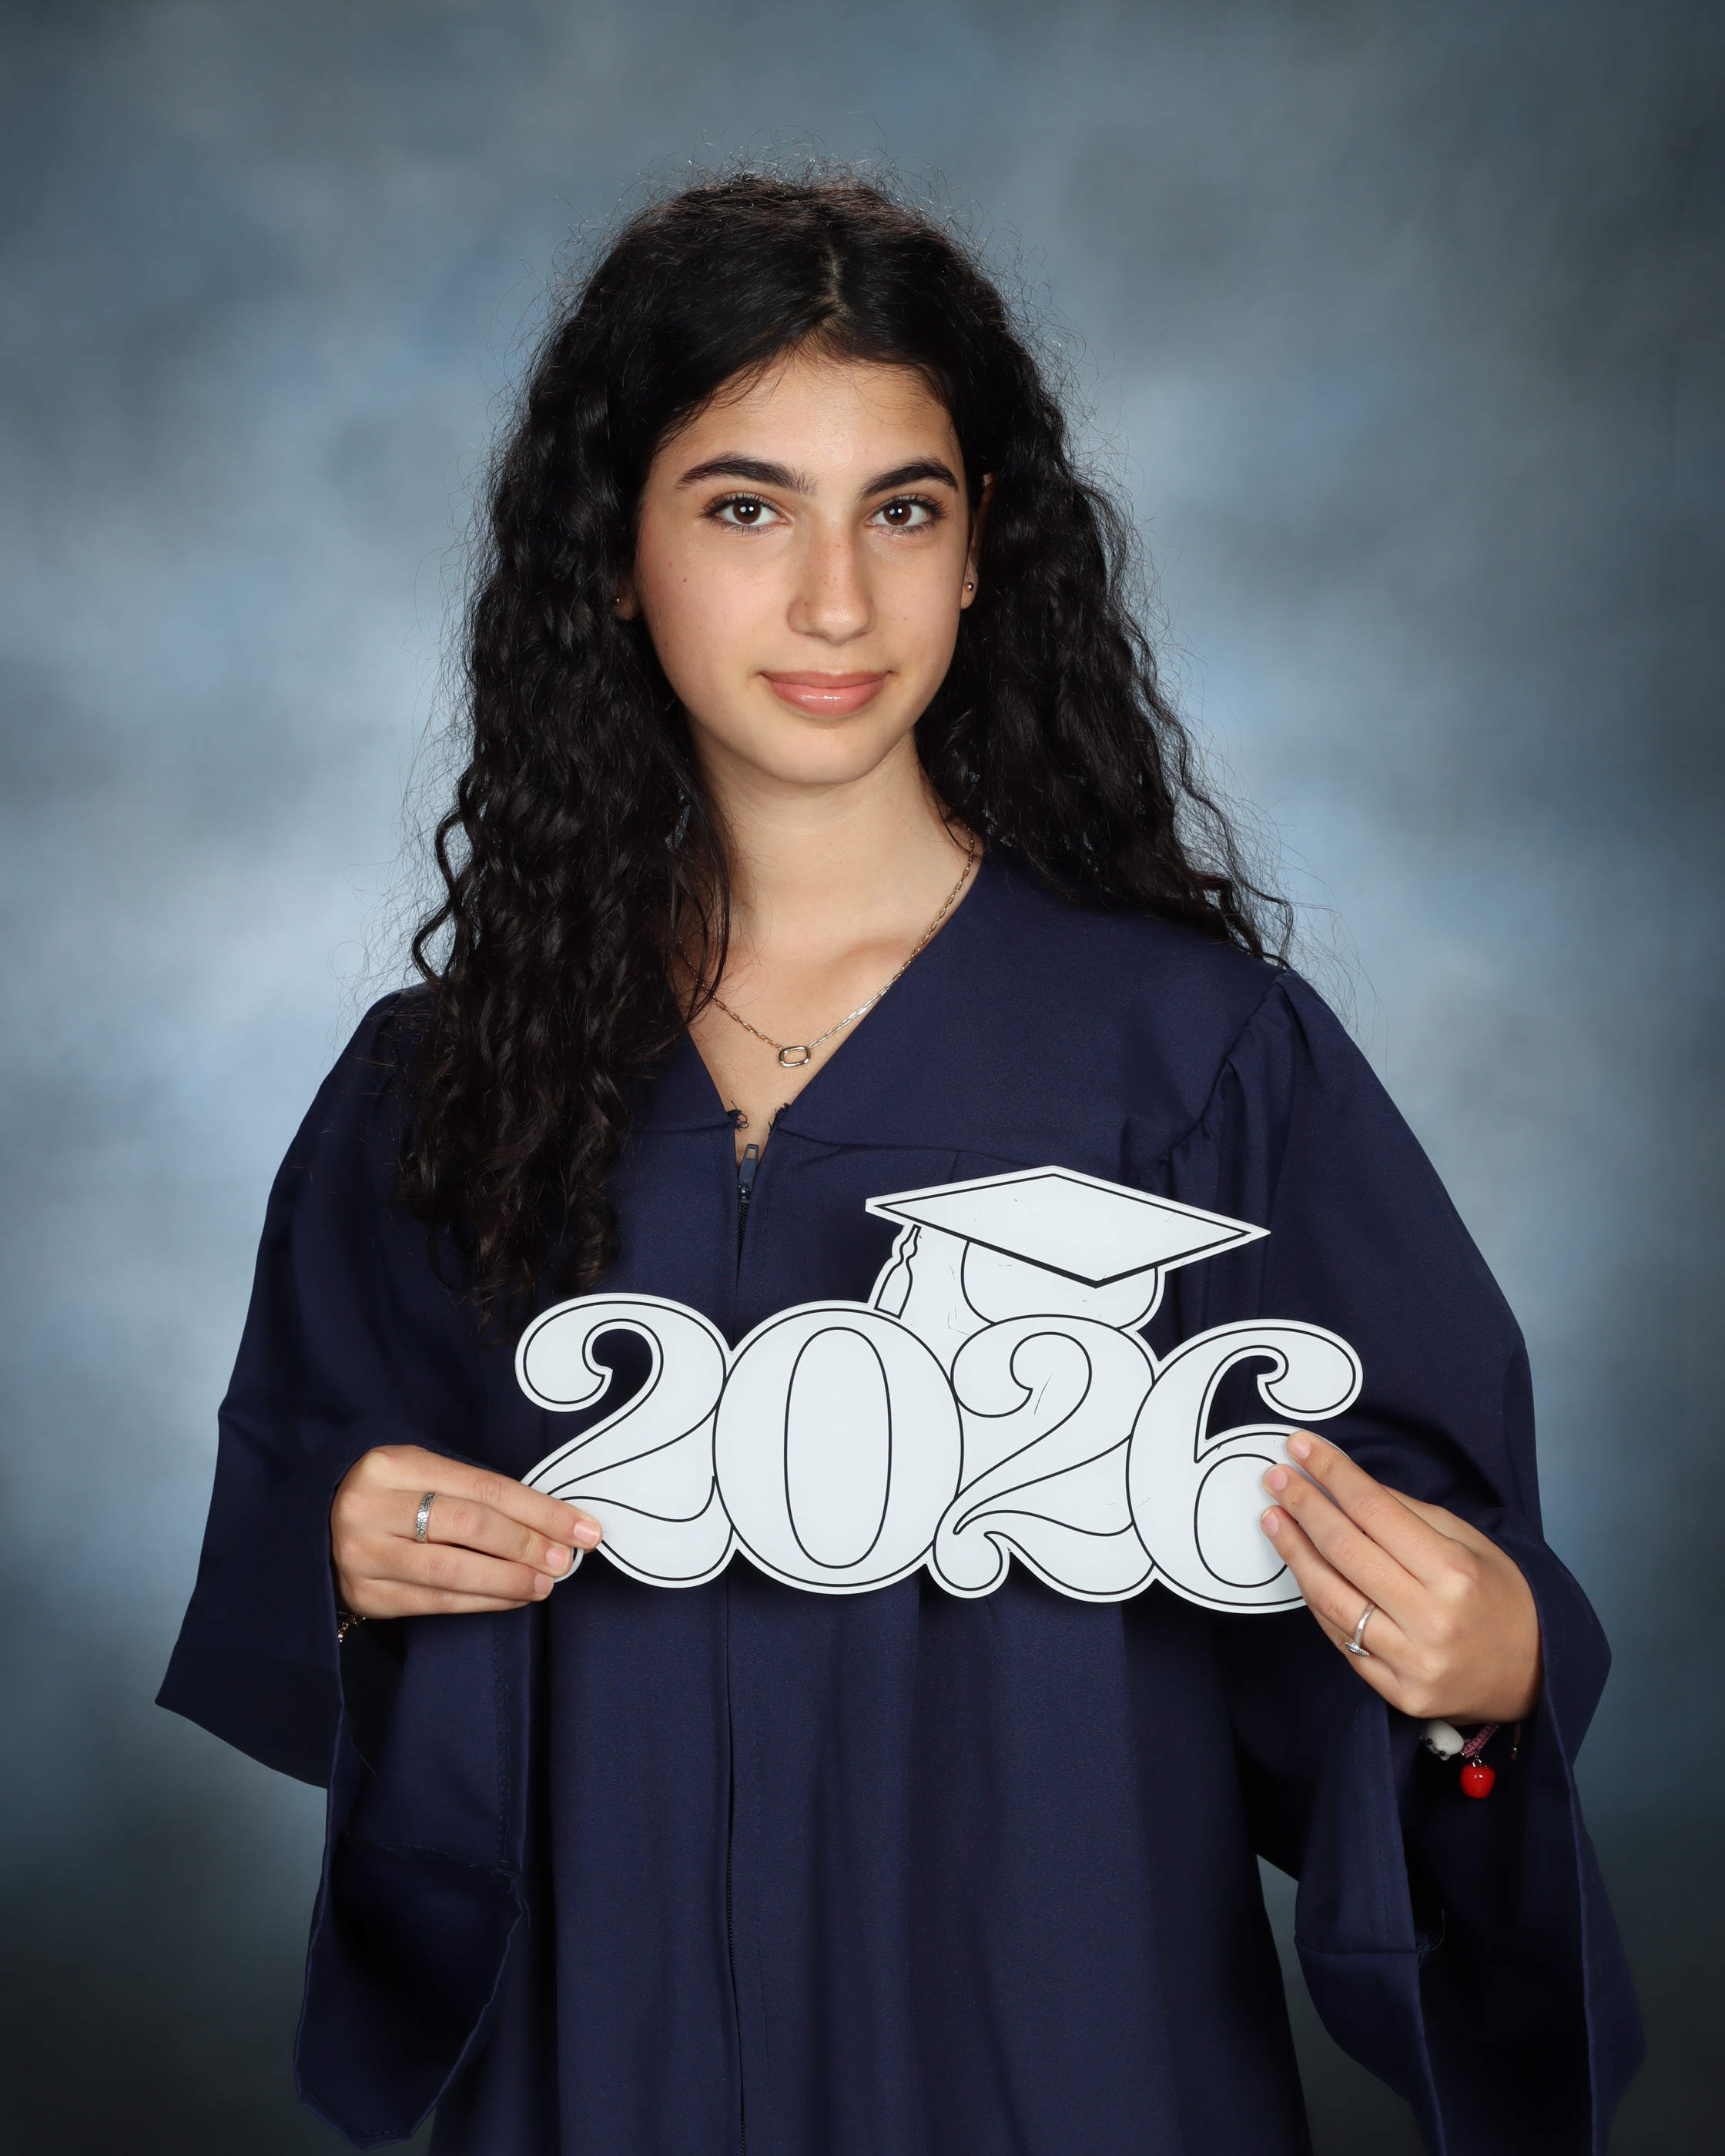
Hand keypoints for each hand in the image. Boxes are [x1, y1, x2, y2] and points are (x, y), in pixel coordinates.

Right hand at [331, 1444, 601, 1618]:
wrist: (316, 1525)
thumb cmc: (389, 1495)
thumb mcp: (422, 1473)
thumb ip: (475, 1492)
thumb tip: (551, 1523)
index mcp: (392, 1464)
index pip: (483, 1488)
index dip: (539, 1510)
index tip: (582, 1528)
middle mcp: (371, 1506)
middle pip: (468, 1526)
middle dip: (528, 1544)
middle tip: (567, 1560)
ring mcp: (362, 1553)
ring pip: (452, 1569)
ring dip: (509, 1580)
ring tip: (545, 1584)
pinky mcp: (364, 1594)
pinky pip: (434, 1601)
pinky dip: (481, 1601)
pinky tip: (511, 1597)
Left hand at [1260, 1432, 1541, 1723]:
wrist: (1534, 1678)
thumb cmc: (1501, 1599)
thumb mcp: (1470, 1543)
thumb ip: (1408, 1513)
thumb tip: (1346, 1483)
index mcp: (1456, 1573)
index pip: (1374, 1510)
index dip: (1331, 1474)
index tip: (1300, 1448)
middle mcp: (1431, 1619)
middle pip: (1345, 1550)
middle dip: (1304, 1507)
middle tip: (1277, 1479)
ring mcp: (1411, 1661)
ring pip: (1330, 1598)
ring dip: (1294, 1553)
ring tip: (1274, 1520)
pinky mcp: (1396, 1692)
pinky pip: (1340, 1638)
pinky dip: (1316, 1599)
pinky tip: (1302, 1569)